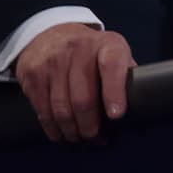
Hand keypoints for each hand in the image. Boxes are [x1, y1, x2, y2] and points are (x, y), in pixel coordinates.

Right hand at [15, 22, 135, 142]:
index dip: (114, 92)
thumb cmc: (90, 50)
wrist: (51, 33)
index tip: (116, 115)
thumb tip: (139, 104)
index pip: (112, 65)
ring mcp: (53, 61)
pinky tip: (61, 133)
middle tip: (96, 138)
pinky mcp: (33, 74)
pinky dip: (53, 128)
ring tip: (80, 138)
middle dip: (91, 127)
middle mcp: (78, 49)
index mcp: (106, 44)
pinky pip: (43, 111)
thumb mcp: (113, 51)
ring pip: (62, 109)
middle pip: (83, 99)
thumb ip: (125, 74)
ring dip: (72, 132)